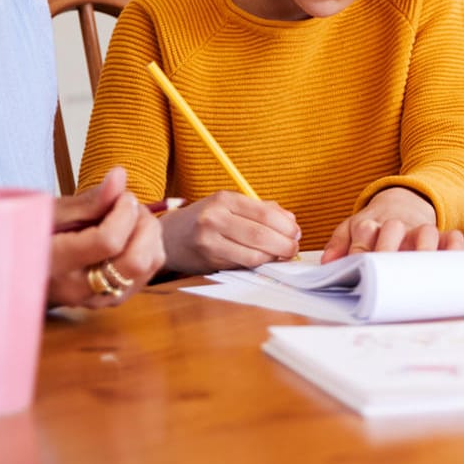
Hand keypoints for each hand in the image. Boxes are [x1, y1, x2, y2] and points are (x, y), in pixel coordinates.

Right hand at [48, 167, 164, 307]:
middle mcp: (79, 289)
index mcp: (56, 265)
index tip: (120, 196)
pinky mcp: (115, 301)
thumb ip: (89, 200)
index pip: (108, 242)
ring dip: (149, 234)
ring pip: (149, 265)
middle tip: (128, 206)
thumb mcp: (53, 213)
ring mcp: (100, 300)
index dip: (124, 212)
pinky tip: (130, 235)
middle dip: (143, 224)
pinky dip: (149, 246)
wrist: (27, 271)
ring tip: (129, 218)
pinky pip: (151, 271)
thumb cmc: (38, 235)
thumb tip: (120, 175)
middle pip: (137, 260)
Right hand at [159, 191, 300, 274]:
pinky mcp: (209, 261)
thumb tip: (292, 221)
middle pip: (262, 235)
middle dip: (285, 244)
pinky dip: (259, 264)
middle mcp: (215, 218)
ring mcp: (210, 241)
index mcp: (224, 199)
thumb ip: (262, 209)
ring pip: (254, 254)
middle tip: (294, 247)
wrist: (167, 238)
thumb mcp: (230, 205)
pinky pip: (242, 264)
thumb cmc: (205, 219)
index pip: (265, 213)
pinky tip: (265, 260)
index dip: (286, 226)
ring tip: (282, 255)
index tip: (296, 232)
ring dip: (274, 257)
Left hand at [320, 187, 463, 262]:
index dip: (360, 250)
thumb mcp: (351, 227)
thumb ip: (338, 243)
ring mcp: (419, 229)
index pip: (363, 235)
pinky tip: (453, 258)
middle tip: (387, 270)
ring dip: (424, 247)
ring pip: (425, 232)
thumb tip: (327, 263)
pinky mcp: (441, 234)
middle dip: (390, 249)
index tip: (359, 267)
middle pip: (393, 230)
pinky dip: (455, 246)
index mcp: (371, 224)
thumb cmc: (375, 223)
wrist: (404, 200)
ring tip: (423, 267)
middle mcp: (396, 226)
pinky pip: (452, 237)